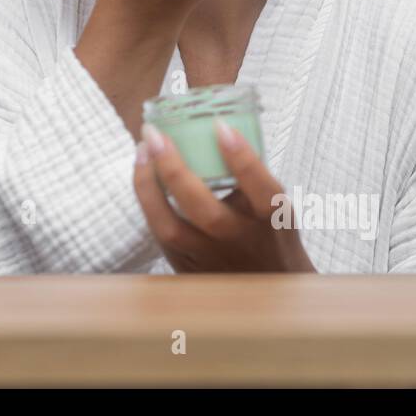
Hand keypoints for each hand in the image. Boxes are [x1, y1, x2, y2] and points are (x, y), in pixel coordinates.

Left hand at [133, 119, 315, 272]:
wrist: (268, 291)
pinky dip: (147, 201)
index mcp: (270, 219)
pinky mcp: (185, 269)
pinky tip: (143, 175)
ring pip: (169, 228)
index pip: (261, 189)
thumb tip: (213, 125)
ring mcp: (209, 259)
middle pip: (204, 211)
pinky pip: (159, 233)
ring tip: (141, 152)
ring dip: (148, 186)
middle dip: (175, 170)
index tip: (220, 126)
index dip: (241, 157)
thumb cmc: (268, 235)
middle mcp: (238, 241)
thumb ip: (248, 174)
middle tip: (156, 135)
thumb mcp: (273, 204)